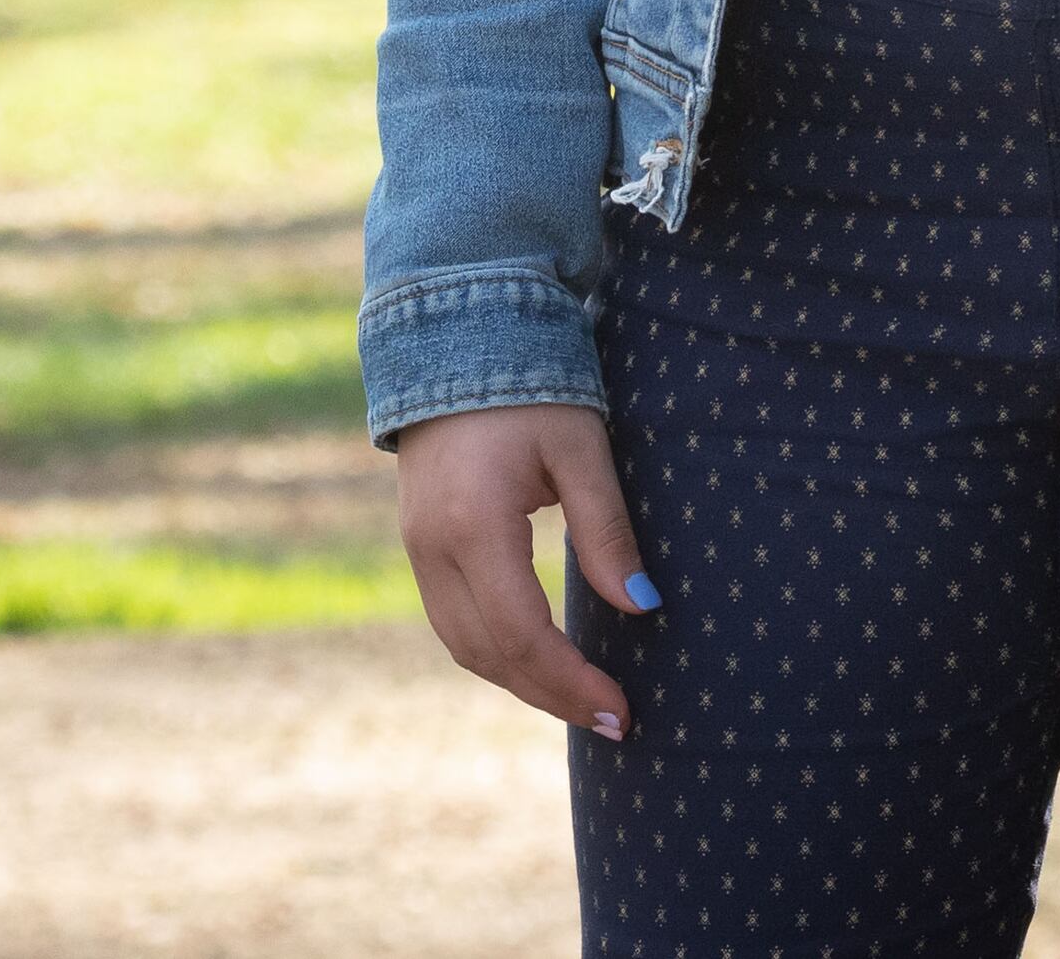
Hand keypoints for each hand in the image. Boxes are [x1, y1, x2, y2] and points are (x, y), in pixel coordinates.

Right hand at [394, 401, 654, 739]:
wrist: (457, 338)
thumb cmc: (533, 388)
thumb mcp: (582, 450)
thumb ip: (608, 531)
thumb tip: (642, 607)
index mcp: (473, 528)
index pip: (523, 633)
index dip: (572, 681)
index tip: (622, 709)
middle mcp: (431, 551)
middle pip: (488, 655)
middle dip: (550, 695)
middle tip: (614, 722)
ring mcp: (416, 551)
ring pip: (464, 646)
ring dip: (521, 682)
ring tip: (583, 703)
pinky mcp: (419, 546)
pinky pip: (454, 622)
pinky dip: (497, 652)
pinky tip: (540, 663)